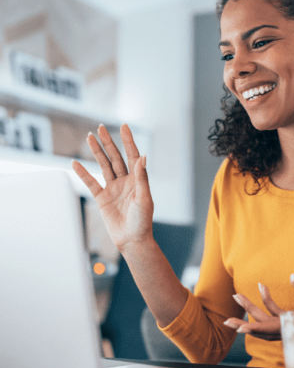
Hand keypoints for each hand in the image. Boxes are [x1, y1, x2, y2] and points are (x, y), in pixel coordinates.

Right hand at [71, 124, 153, 251]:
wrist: (132, 240)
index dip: (128, 141)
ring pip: (103, 166)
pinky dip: (83, 173)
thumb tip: (143, 157)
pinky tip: (75, 163)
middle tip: (101, 128)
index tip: (124, 126)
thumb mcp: (144, 198)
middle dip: (108, 143)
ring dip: (97, 152)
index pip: (132, 156)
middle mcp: (125, 182)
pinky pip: (91, 183)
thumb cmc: (142, 221)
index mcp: (137, 180)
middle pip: (115, 157)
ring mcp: (113, 189)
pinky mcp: (103, 198)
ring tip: (89, 137)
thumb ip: (142, 177)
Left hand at [223, 275, 293, 340]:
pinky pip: (278, 316)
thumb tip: (292, 277)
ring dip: (253, 310)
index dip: (256, 329)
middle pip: (265, 328)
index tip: (239, 329)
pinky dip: (268, 304)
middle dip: (245, 322)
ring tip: (239, 296)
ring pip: (269, 322)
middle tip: (227, 319)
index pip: (274, 329)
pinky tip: (263, 289)